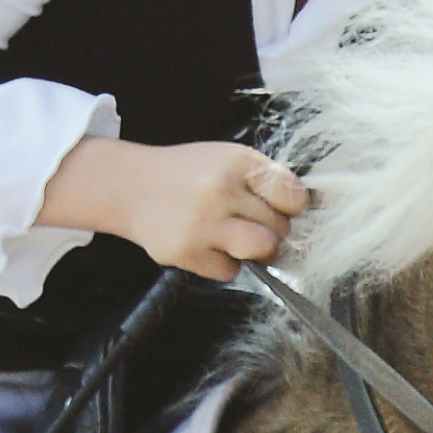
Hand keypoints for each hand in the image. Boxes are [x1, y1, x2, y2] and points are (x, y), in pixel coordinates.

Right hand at [38, 138, 310, 280]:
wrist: (128, 186)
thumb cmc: (189, 175)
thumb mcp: (228, 161)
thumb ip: (265, 183)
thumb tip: (304, 219)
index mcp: (237, 162)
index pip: (293, 196)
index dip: (291, 207)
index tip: (280, 207)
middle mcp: (220, 190)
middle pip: (280, 228)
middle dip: (270, 228)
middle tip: (245, 220)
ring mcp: (202, 223)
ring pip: (262, 250)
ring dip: (256, 250)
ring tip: (235, 236)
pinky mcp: (186, 252)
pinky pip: (229, 271)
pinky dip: (223, 262)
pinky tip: (205, 244)